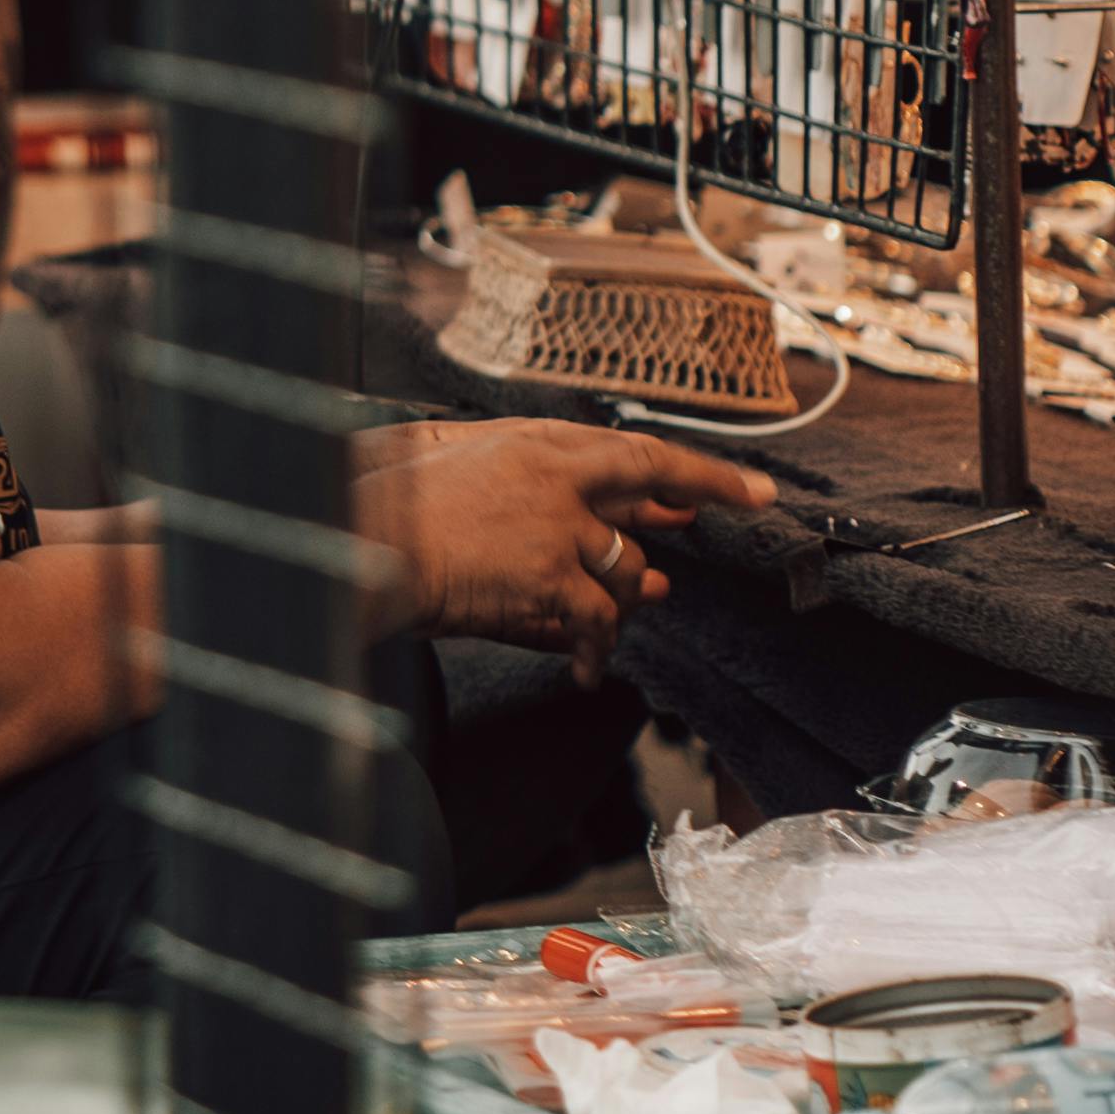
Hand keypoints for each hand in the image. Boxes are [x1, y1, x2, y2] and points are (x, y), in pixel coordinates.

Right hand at [354, 419, 774, 674]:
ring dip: (625, 595)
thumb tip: (556, 490)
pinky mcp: (548, 577)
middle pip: (649, 487)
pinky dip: (595, 649)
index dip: (698, 466)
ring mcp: (559, 528)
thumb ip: (522, 473)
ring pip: (626, 566)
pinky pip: (597, 620)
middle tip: (739, 504)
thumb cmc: (397, 500)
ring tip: (610, 620)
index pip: (636, 450)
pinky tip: (585, 669)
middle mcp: (559, 478)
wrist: (367, 538)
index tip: (747, 483)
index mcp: (538, 443)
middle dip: (705, 491)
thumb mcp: (459, 457)